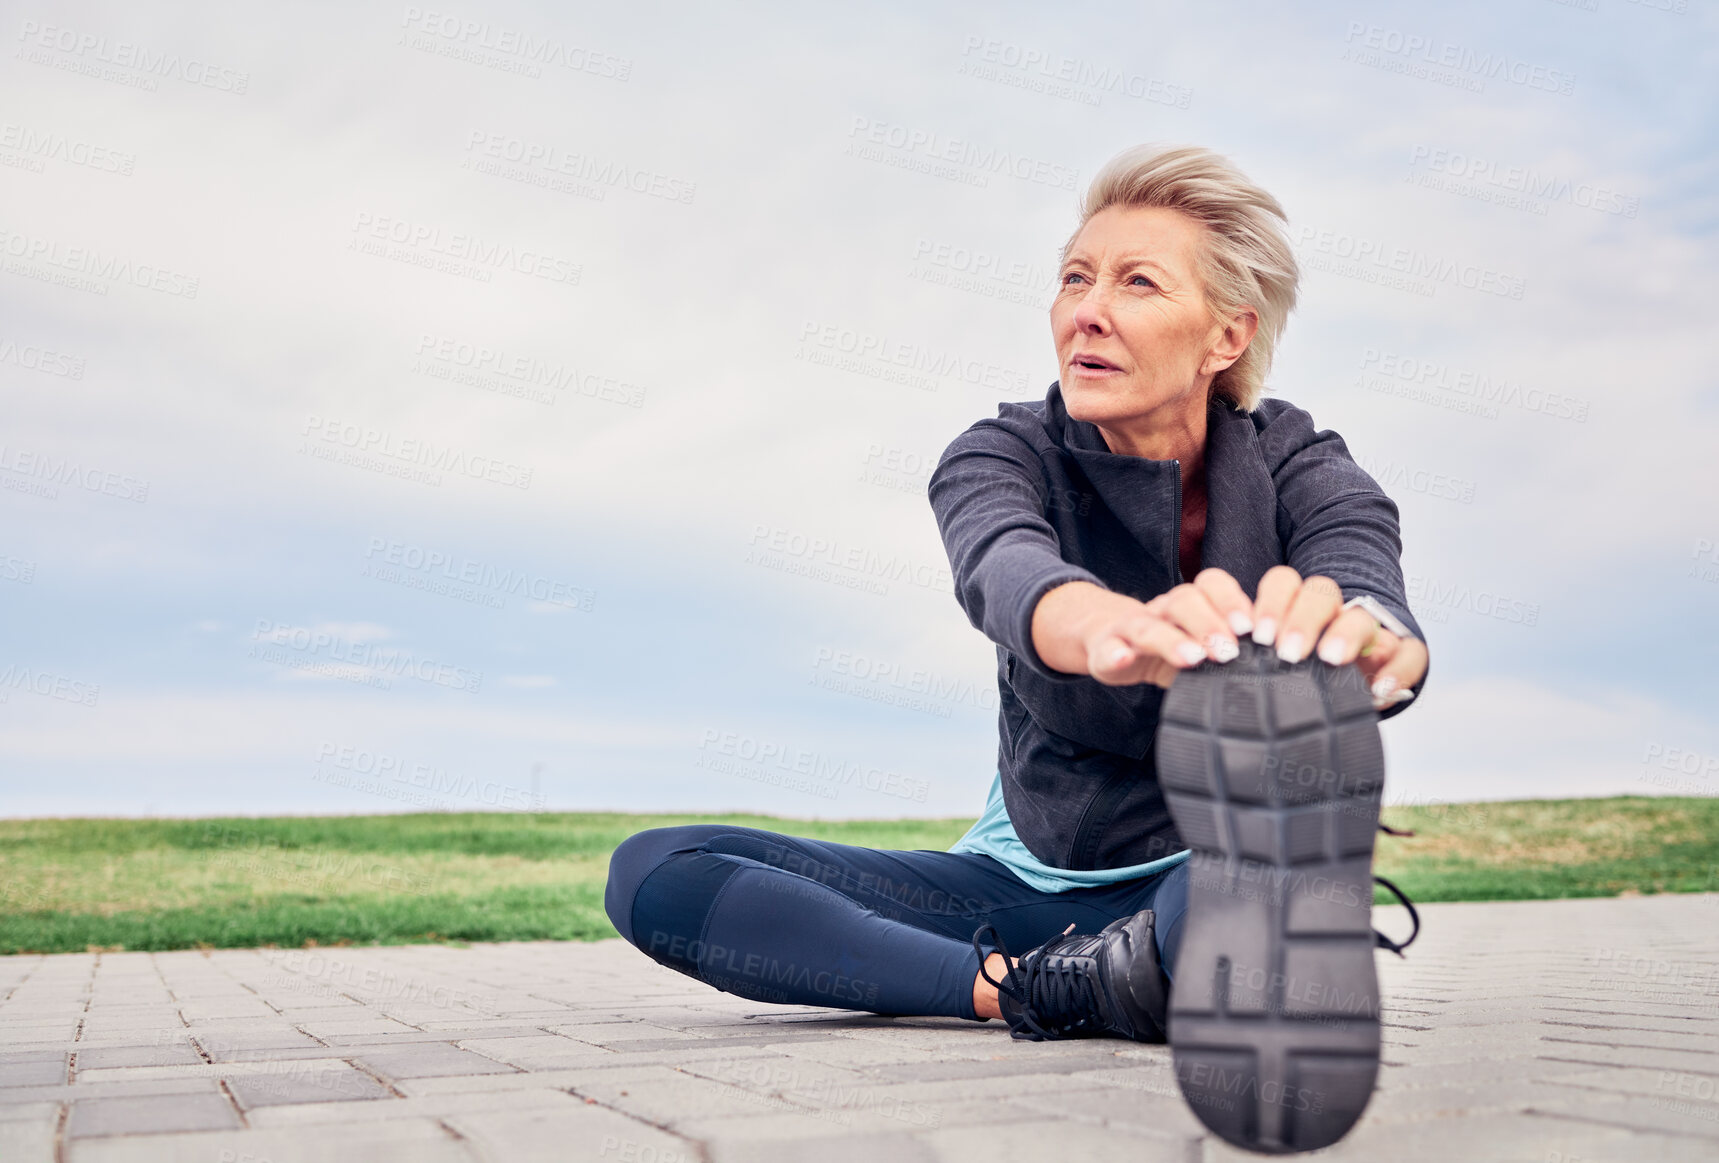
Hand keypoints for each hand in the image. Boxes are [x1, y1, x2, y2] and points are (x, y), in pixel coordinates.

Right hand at [1032, 572, 1255, 688]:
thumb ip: (1235, 650)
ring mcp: (1132, 627)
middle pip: (1184, 600)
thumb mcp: (1205, 645)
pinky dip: (1114, 653)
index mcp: (1192, 604)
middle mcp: (1163, 609)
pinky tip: (1122, 659)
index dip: (1232, 601)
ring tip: (1192, 659)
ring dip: (1170, 639)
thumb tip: (1282, 666)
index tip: (1254, 629)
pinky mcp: (1106, 649)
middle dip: (1208, 623)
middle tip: (1229, 651)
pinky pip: (1107, 647)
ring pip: (1148, 624)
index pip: (1213, 586)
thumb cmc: (1174, 646)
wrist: (1112, 641)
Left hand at [1249, 565, 1427, 709]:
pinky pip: (1410, 653)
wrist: (1338, 707)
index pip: (1283, 583)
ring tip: (1329, 658)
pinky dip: (1398, 670)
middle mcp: (1332, 616)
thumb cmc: (1288, 685)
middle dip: (1302, 617)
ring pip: (1361, 615)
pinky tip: (1379, 690)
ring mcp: (1367, 635)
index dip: (1268, 601)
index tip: (1249, 632)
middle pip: (1320, 592)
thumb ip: (1242, 663)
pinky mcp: (1399, 657)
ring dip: (1345, 632)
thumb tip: (1207, 666)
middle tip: (1285, 651)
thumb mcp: (1261, 672)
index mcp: (1293, 611)